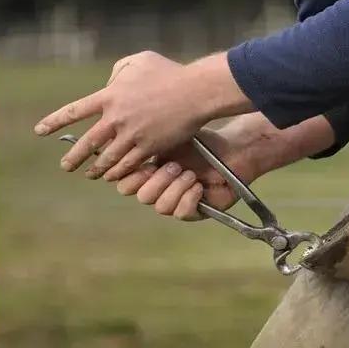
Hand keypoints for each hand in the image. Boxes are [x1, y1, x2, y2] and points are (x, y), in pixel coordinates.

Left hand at [35, 51, 252, 181]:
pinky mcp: (151, 147)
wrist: (196, 92)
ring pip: (108, 158)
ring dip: (97, 169)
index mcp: (110, 96)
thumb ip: (118, 71)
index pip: (74, 112)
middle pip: (88, 143)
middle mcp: (117, 118)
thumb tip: (110, 84)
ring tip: (91, 175)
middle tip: (66, 166)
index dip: (55, 122)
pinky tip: (115, 176)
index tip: (40, 131)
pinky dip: (120, 171)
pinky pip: (130, 164)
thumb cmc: (170, 72)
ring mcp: (133, 135)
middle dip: (74, 157)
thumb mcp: (138, 61)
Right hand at [113, 113, 336, 220]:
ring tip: (190, 173)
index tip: (146, 161)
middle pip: (141, 196)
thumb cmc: (201, 141)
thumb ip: (144, 137)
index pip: (124, 182)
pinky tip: (198, 185)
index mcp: (147, 171)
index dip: (131, 175)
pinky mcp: (193, 211)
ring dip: (175, 188)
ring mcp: (175, 202)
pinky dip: (189, 198)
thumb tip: (116, 134)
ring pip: (160, 206)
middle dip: (157, 181)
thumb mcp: (168, 135)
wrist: (232, 150)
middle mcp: (158, 189)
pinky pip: (181, 213)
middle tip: (175, 166)